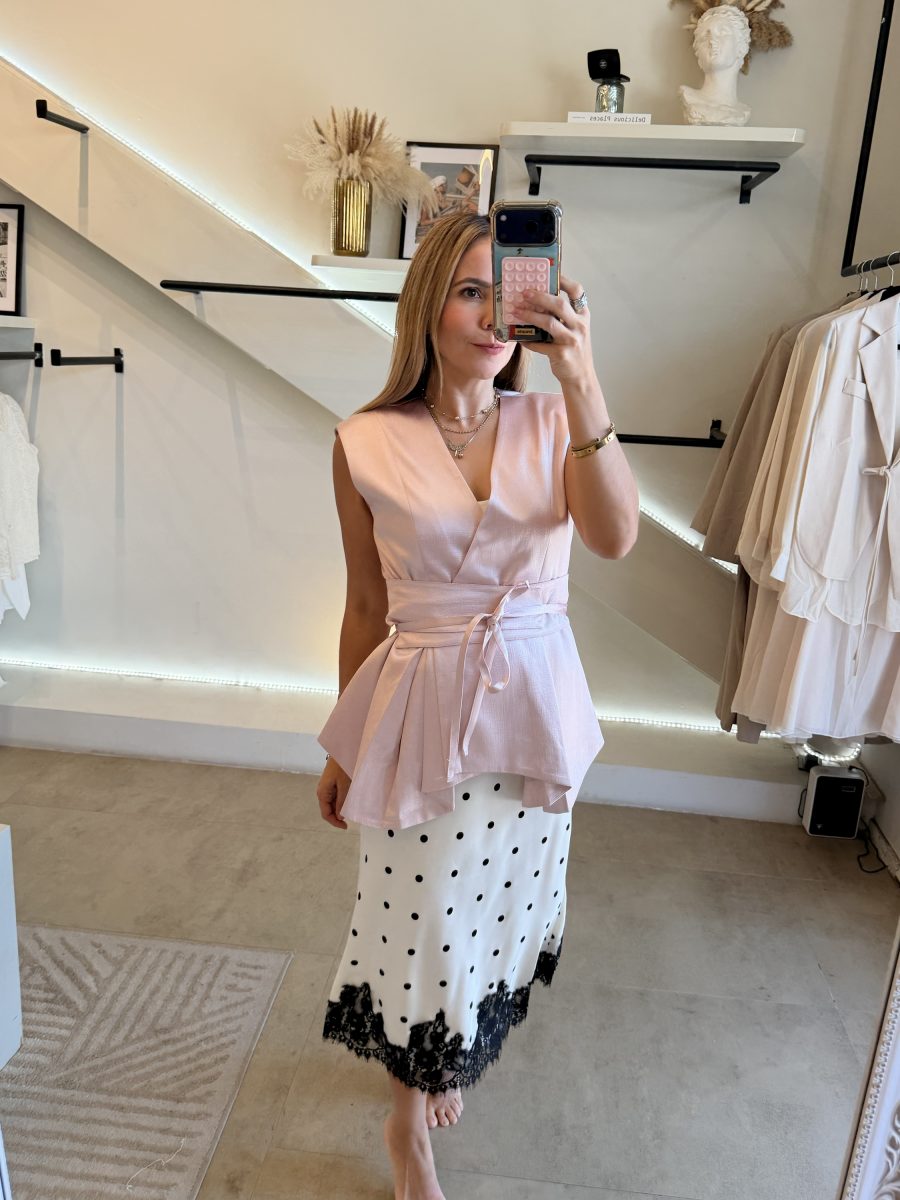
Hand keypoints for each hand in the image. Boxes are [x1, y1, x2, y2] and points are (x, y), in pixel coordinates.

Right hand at [317, 758, 350, 829]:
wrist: (343, 750)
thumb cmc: (343, 767)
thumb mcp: (344, 786)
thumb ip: (342, 802)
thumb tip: (340, 816)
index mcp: (322, 794)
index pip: (326, 814)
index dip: (335, 823)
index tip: (346, 827)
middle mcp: (322, 792)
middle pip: (329, 810)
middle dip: (338, 816)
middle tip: (351, 820)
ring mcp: (327, 788)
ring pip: (332, 804)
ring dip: (340, 809)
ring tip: (351, 810)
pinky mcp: (332, 784)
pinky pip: (336, 797)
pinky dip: (342, 802)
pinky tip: (350, 801)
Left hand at [506, 273, 595, 388]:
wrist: (581, 377)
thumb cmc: (574, 350)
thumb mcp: (575, 330)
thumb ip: (563, 316)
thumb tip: (538, 301)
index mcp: (584, 316)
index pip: (578, 291)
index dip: (564, 280)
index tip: (549, 273)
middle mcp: (580, 326)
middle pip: (559, 305)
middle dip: (540, 297)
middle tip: (524, 293)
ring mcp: (572, 340)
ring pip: (549, 323)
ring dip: (530, 315)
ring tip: (517, 311)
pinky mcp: (562, 354)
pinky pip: (540, 344)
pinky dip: (528, 340)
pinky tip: (519, 338)